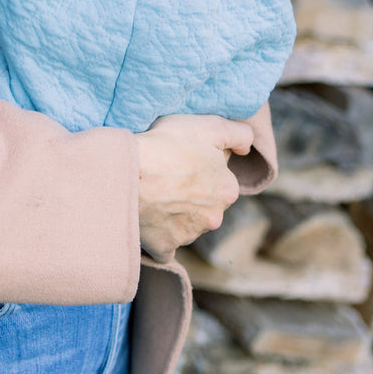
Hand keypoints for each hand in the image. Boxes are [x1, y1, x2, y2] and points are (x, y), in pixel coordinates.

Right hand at [135, 114, 252, 262]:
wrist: (126, 174)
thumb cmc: (166, 146)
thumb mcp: (209, 126)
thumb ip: (238, 134)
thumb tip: (246, 147)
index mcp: (227, 189)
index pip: (220, 177)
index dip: (202, 165)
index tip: (183, 158)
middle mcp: (214, 217)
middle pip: (205, 203)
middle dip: (192, 193)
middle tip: (166, 175)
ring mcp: (189, 235)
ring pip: (186, 223)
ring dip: (174, 212)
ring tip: (152, 193)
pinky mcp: (165, 247)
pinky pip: (165, 246)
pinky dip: (159, 237)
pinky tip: (149, 223)